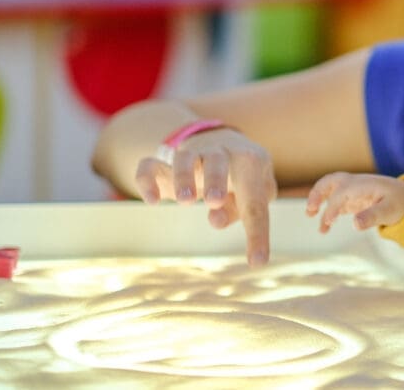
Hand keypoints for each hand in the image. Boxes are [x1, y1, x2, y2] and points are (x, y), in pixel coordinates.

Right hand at [134, 128, 277, 265]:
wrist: (225, 141)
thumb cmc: (244, 177)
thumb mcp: (252, 193)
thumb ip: (240, 209)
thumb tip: (216, 220)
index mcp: (250, 162)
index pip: (255, 200)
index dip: (257, 232)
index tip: (257, 262)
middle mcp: (222, 152)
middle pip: (218, 160)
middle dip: (216, 179)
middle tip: (214, 201)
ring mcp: (193, 153)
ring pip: (185, 157)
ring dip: (183, 177)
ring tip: (186, 201)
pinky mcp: (166, 162)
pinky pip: (150, 165)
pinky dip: (146, 180)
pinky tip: (152, 202)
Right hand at [305, 173, 403, 232]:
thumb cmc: (399, 202)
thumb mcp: (389, 211)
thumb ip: (372, 217)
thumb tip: (355, 225)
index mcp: (362, 184)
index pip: (341, 193)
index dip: (332, 207)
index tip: (328, 222)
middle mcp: (354, 184)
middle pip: (330, 181)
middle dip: (317, 192)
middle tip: (310, 209)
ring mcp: (352, 191)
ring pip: (329, 189)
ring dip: (318, 199)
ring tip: (310, 215)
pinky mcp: (352, 200)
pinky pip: (335, 203)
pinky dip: (327, 213)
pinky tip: (324, 230)